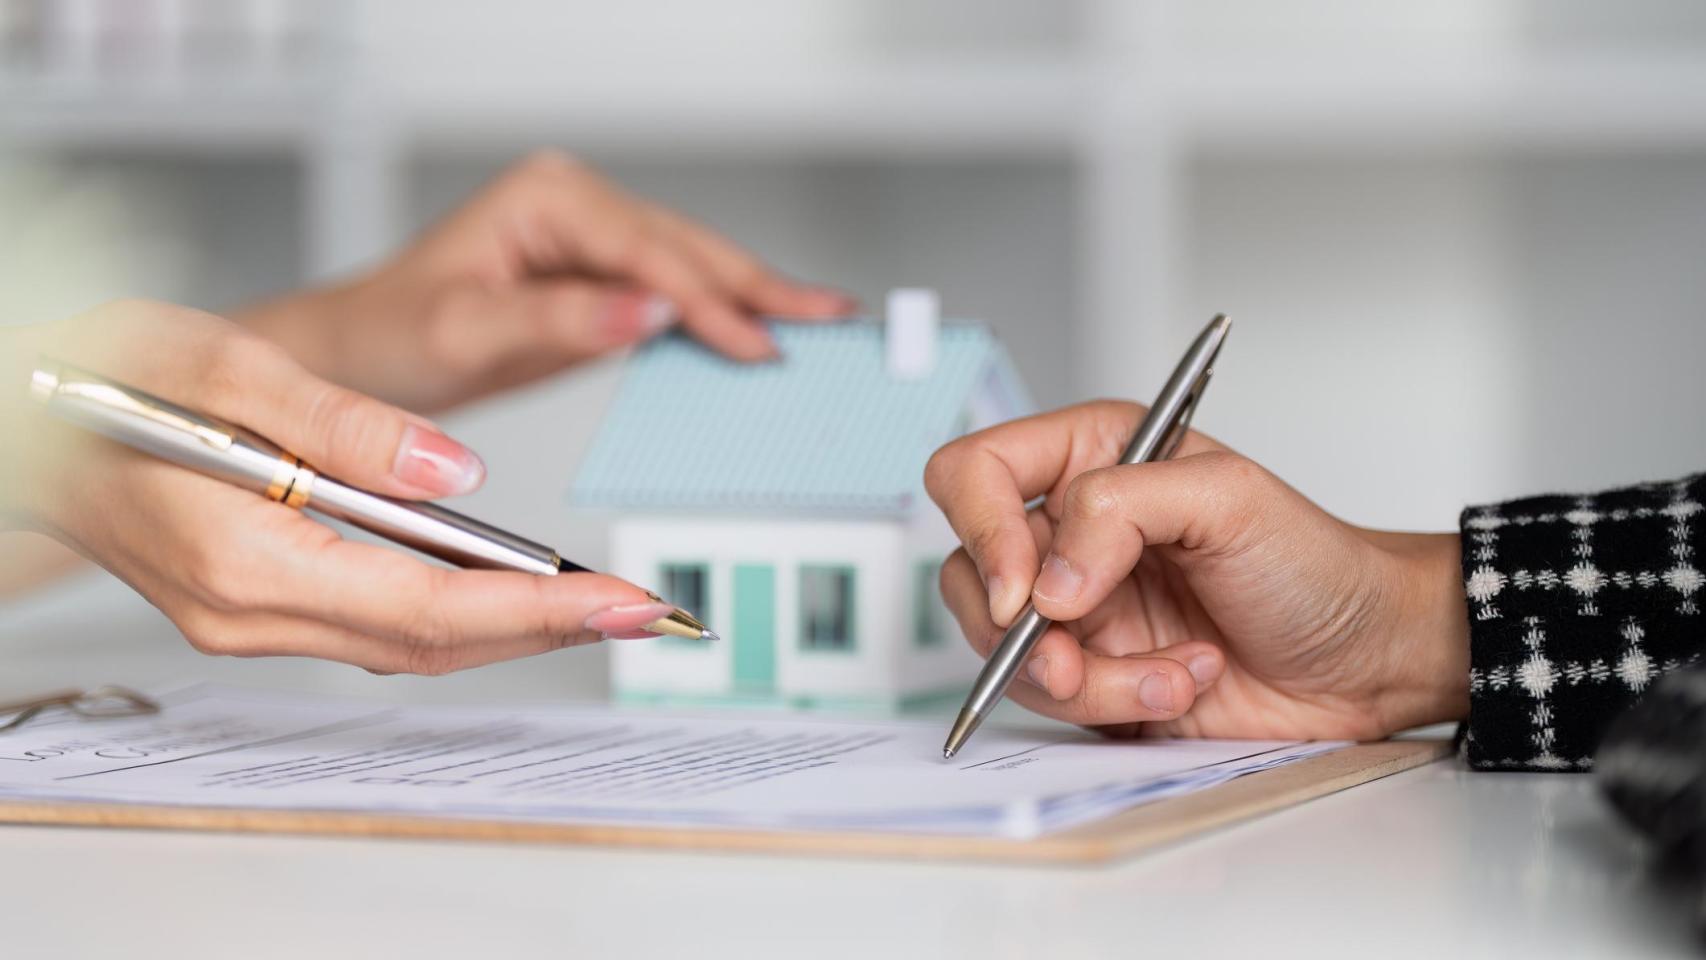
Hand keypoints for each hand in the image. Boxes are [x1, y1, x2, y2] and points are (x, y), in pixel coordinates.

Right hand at [2, 301, 673, 673]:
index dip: (534, 608)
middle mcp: (246, 612)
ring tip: (597, 604)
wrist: (18, 417)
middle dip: (545, 629)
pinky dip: (453, 613)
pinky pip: (375, 624)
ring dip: (507, 627)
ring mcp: (245, 619)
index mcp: (241, 558)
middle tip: (643, 612)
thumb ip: (345, 427)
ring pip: (406, 643)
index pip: (424, 604)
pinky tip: (505, 591)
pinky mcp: (251, 603)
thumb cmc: (100, 379)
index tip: (621, 600)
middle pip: (428, 642)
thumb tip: (463, 476)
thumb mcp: (222, 368)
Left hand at [242, 151, 852, 412]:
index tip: (759, 341)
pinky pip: (673, 293)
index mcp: (548, 200)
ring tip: (818, 320)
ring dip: (755, 297)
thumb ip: (560, 321)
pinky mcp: (599, 280)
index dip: (710, 298)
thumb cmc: (394, 333)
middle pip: (687, 246)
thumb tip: (650, 311)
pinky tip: (762, 330)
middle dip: (761, 285)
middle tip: (830, 318)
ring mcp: (592, 241)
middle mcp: (576, 207)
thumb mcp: (467, 332)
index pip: (648, 249)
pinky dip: (722, 315)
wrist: (362, 355)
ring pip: (691, 265)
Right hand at [923, 401, 1470, 739]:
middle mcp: (1070, 531)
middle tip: (1076, 652)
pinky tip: (1182, 683)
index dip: (980, 528)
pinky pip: (1055, 702)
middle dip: (1022, 630)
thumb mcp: (1228, 499)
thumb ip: (1121, 509)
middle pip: (972, 575)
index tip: (1023, 590)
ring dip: (1090, 677)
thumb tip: (1047, 578)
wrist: (1365, 659)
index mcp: (1089, 458)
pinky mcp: (1094, 674)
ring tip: (1172, 670)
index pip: (974, 472)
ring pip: (1010, 652)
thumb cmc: (1313, 562)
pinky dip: (1120, 702)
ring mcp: (1078, 609)